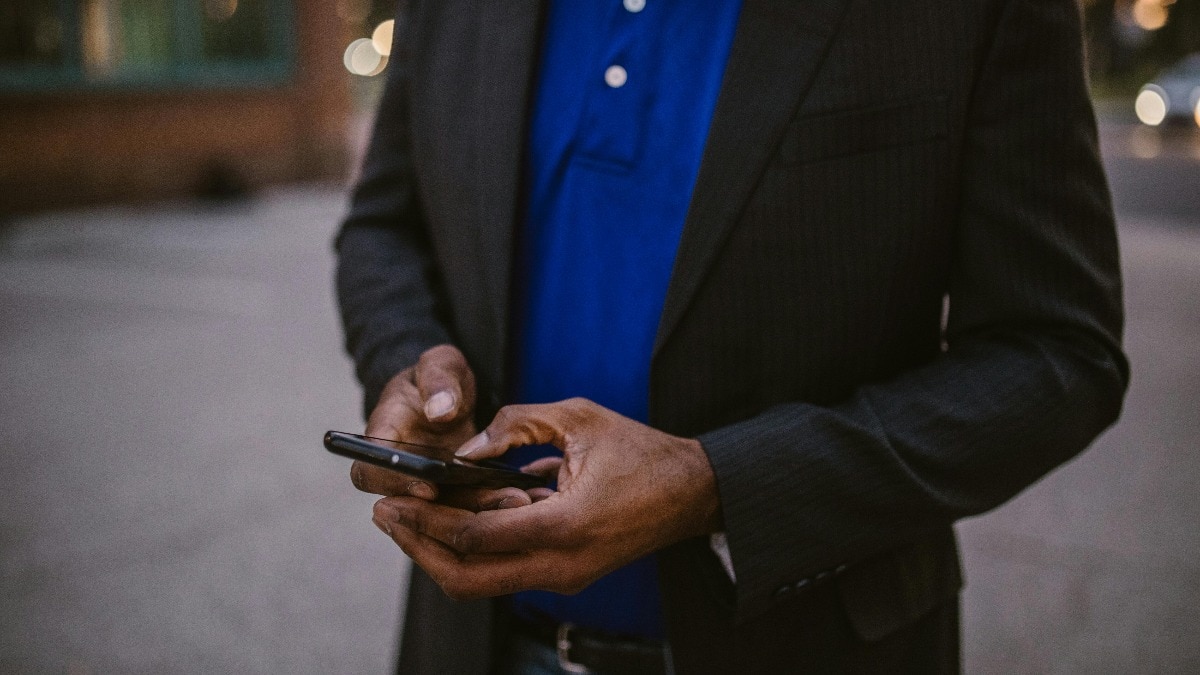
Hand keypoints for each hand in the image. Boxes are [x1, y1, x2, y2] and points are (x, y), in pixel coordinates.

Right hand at [350, 344, 544, 509]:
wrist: (452, 393)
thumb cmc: (439, 376)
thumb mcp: (440, 365)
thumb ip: (438, 380)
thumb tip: (439, 411)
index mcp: (383, 434)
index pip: (369, 470)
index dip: (393, 482)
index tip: (428, 485)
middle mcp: (399, 467)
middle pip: (408, 504)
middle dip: (447, 511)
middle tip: (489, 501)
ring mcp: (424, 484)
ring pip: (442, 512)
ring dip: (475, 511)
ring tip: (515, 500)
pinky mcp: (451, 493)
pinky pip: (465, 507)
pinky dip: (490, 506)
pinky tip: (521, 499)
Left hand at [370, 398, 722, 598]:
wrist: (693, 494)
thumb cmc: (642, 453)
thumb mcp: (578, 418)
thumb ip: (516, 424)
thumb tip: (466, 448)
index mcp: (565, 526)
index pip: (474, 537)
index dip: (426, 520)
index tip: (392, 500)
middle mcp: (560, 565)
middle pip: (466, 578)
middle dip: (419, 548)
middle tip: (387, 516)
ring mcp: (563, 577)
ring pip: (482, 582)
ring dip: (441, 553)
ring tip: (408, 518)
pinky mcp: (565, 575)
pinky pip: (505, 571)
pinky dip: (472, 550)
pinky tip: (452, 518)